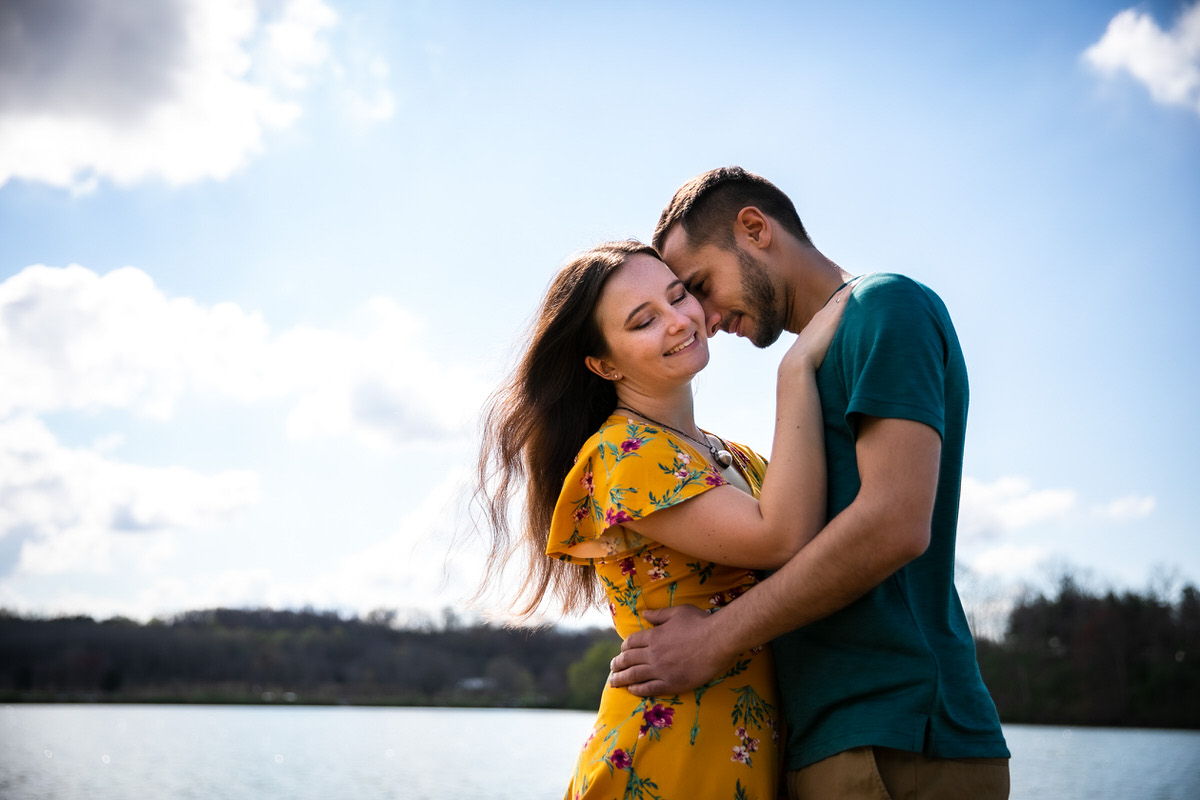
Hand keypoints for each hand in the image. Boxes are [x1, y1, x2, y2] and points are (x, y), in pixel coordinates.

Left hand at [608, 605, 725, 695]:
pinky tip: (632, 691)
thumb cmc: (700, 622)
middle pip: (628, 660)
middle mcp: (653, 653)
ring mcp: (661, 670)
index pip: (631, 642)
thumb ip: (659, 614)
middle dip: (617, 664)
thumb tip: (644, 614)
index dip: (624, 647)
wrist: (718, 640)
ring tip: (613, 682)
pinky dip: (638, 690)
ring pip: (635, 675)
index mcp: (654, 636)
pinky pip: (650, 688)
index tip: (621, 651)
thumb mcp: (678, 612)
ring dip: (621, 679)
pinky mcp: (672, 683)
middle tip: (612, 668)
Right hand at [780, 280, 855, 373]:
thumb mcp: (810, 354)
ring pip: (841, 297)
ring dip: (852, 288)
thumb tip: (820, 360)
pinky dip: (852, 291)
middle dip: (846, 291)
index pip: (829, 309)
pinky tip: (861, 284)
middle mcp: (821, 317)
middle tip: (859, 281)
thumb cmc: (804, 363)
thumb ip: (817, 352)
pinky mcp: (832, 320)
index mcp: (815, 324)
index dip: (839, 301)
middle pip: (836, 299)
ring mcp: (827, 317)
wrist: (798, 362)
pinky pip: (845, 300)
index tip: (847, 294)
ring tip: (864, 279)